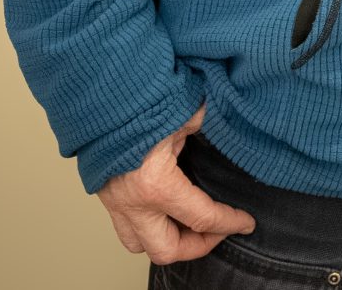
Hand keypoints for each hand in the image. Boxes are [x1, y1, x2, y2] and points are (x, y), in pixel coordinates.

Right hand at [95, 105, 255, 264]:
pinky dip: (149, 223)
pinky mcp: (104, 193)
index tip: (246, 222)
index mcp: (156, 184)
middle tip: (218, 230)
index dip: (229, 223)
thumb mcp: (185, 108)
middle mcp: (132, 202)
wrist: (95, 92)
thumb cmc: (138, 98)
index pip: (202, 218)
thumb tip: (232, 122)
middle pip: (167, 250)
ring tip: (190, 224)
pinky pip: (125, 224)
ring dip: (167, 240)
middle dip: (197, 245)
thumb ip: (210, 123)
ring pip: (139, 244)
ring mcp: (114, 201)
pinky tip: (167, 207)